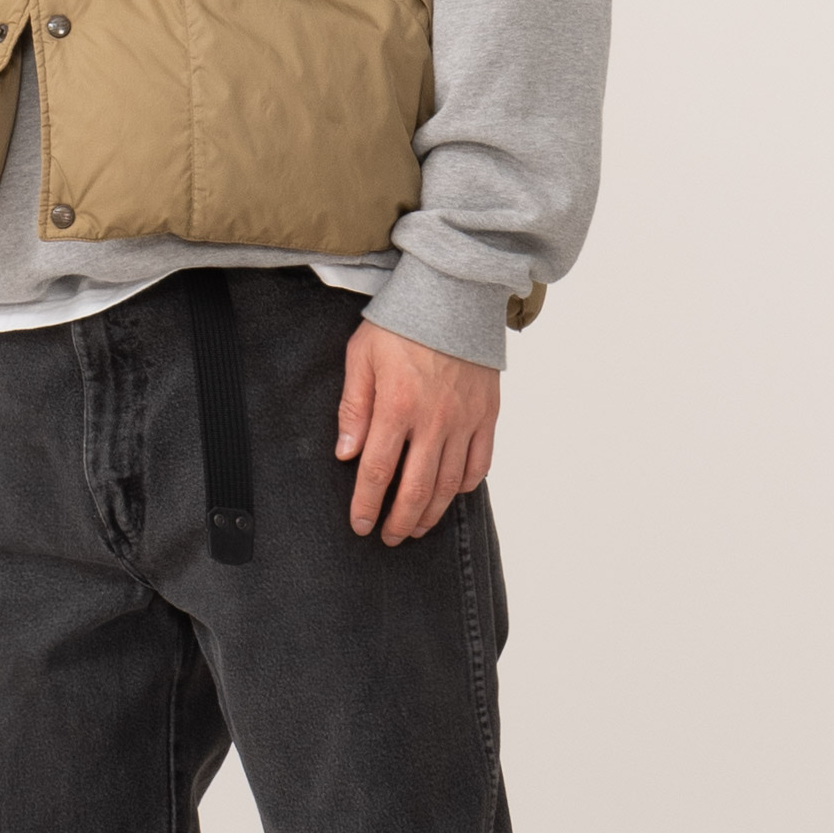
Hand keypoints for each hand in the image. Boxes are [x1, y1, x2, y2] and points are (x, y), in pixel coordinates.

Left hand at [336, 323, 498, 544]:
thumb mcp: (362, 357)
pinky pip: (480, 462)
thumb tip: (346, 453)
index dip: (368, 504)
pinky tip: (451, 494)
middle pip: (416, 488)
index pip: (379, 471)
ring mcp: (465, 419)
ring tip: (417, 526)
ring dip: (432, 512)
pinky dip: (466, 485)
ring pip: (450, 483)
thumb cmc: (401, 323)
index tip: (361, 524)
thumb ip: (353, 407)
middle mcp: (434, 419)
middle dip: (400, 520)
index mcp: (397, 406)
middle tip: (389, 537)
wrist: (454, 294)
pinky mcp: (487, 414)